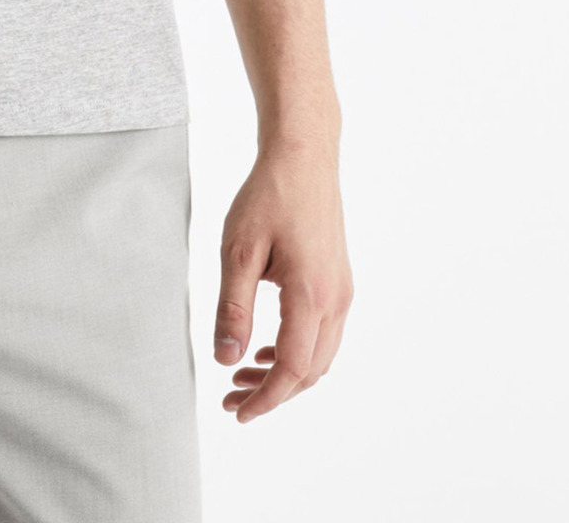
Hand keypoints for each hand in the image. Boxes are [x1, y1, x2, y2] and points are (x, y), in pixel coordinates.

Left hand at [213, 140, 352, 422]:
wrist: (304, 156)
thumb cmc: (269, 195)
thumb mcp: (238, 250)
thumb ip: (234, 308)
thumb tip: (226, 360)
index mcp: (311, 295)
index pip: (292, 369)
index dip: (265, 399)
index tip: (236, 412)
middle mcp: (335, 299)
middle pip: (310, 371)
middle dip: (273, 393)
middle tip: (232, 398)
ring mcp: (341, 290)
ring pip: (320, 355)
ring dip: (285, 374)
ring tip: (243, 374)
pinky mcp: (338, 280)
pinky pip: (323, 333)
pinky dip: (297, 351)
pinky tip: (267, 347)